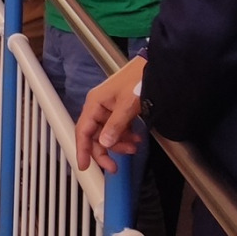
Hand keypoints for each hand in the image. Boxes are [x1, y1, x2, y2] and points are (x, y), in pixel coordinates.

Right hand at [75, 57, 144, 172]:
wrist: (154, 68)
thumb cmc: (138, 81)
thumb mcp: (127, 106)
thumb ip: (115, 126)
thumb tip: (105, 143)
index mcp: (94, 103)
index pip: (83, 130)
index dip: (82, 149)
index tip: (83, 166)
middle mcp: (98, 107)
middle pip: (95, 136)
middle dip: (105, 151)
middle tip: (114, 166)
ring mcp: (109, 109)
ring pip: (107, 134)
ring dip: (119, 144)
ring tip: (134, 147)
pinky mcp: (119, 110)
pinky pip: (117, 129)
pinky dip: (125, 137)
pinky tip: (135, 139)